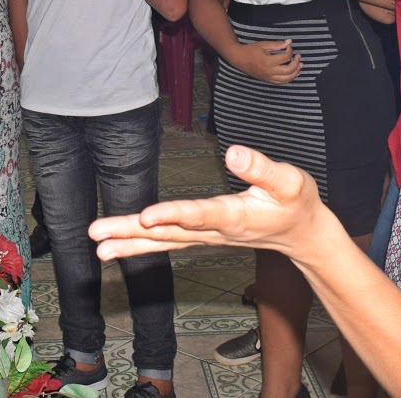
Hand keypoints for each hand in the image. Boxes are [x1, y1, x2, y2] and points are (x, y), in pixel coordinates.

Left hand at [90, 144, 329, 259]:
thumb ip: (262, 168)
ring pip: (163, 241)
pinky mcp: (202, 236)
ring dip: (130, 243)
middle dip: (132, 232)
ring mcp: (206, 237)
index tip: (148, 217)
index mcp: (235, 216)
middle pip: (169, 232)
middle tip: (98, 234)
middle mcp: (215, 230)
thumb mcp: (291, 182)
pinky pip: (167, 242)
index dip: (174, 215)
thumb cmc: (296, 203)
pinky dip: (141, 245)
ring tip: (98, 246)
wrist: (302, 235)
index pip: (200, 215)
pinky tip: (116, 247)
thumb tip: (233, 152)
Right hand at [228, 38, 300, 83]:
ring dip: (296, 72)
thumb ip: (277, 44)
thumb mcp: (263, 44)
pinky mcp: (268, 80)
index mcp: (268, 61)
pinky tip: (293, 73)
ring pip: (287, 79)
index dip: (290, 50)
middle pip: (289, 70)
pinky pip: (281, 82)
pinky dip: (289, 78)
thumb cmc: (251, 50)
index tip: (289, 46)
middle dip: (296, 63)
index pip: (286, 57)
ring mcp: (268, 77)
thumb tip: (289, 42)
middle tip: (298, 56)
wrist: (239, 59)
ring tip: (300, 65)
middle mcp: (269, 71)